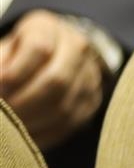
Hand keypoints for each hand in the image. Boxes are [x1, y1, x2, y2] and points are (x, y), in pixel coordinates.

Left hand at [0, 10, 107, 149]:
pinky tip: (23, 139)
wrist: (50, 56)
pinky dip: (43, 136)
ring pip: (64, 105)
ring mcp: (89, 73)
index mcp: (47, 28)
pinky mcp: (92, 99)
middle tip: (2, 120)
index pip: (39, 49)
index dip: (15, 74)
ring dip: (32, 124)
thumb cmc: (14, 56)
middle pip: (57, 80)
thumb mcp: (1, 52)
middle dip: (23, 105)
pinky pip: (69, 123)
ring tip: (9, 134)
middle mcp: (76, 46)